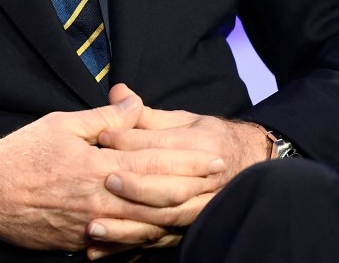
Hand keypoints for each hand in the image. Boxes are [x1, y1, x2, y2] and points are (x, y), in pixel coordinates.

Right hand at [0, 91, 225, 251]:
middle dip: (194, 189)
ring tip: (204, 206)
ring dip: (179, 215)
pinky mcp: (82, 241)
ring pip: (147, 224)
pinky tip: (165, 232)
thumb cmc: (21, 153)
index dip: (188, 160)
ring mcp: (92, 224)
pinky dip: (148, 238)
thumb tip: (134, 104)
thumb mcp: (62, 124)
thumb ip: (104, 118)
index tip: (213, 156)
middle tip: (221, 182)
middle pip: (160, 197)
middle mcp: (100, 197)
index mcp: (98, 164)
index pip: (154, 162)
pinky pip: (124, 243)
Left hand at [83, 84, 273, 256]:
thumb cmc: (207, 139)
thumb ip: (145, 114)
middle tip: (104, 179)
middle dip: (135, 186)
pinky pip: (158, 242)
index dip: (130, 141)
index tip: (101, 137)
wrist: (245, 165)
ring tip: (94, 226)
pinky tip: (101, 251)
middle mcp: (206, 183)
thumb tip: (117, 91)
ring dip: (127, 226)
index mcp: (203, 146)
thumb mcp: (182, 120)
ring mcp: (199, 210)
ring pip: (164, 220)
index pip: (163, 146)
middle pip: (167, 188)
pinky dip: (129, 248)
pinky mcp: (188, 231)